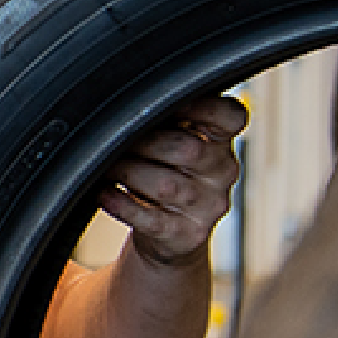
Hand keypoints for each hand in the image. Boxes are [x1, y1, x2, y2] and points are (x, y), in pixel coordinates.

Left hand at [97, 95, 246, 269]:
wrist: (172, 233)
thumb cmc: (167, 173)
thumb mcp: (175, 142)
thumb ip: (166, 119)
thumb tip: (128, 103)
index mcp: (221, 142)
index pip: (231, 116)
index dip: (204, 106)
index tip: (170, 104)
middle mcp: (222, 173)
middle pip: (187, 149)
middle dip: (144, 143)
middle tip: (115, 142)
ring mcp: (208, 206)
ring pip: (165, 185)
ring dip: (128, 172)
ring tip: (109, 168)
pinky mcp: (187, 235)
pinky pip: (151, 219)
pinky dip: (122, 204)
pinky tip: (106, 194)